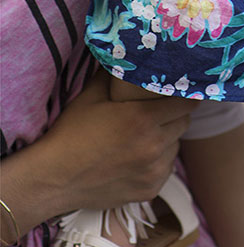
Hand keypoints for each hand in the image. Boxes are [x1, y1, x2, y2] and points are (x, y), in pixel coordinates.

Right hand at [2, 72, 197, 241]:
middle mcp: (153, 146)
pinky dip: (159, 161)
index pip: (186, 103)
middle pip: (183, 124)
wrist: (53, 179)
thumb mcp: (92, 95)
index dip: (185, 95)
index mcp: (142, 119)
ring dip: (168, 139)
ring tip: (147, 135)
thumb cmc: (72, 134)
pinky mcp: (149, 191)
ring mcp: (152, 172)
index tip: (181, 92)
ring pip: (176, 147)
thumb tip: (129, 55)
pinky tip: (140, 156)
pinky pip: (166, 169)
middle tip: (161, 112)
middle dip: (175, 115)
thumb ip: (116, 73)